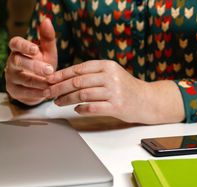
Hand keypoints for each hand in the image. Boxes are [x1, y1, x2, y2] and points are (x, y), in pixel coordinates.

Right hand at [5, 18, 56, 105]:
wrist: (39, 86)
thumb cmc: (43, 65)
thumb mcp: (48, 53)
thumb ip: (48, 39)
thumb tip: (47, 20)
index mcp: (18, 50)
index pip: (15, 43)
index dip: (23, 46)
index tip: (35, 48)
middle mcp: (12, 62)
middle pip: (18, 62)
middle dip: (35, 66)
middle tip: (50, 70)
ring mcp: (11, 77)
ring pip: (23, 79)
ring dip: (39, 82)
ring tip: (52, 84)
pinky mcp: (14, 91)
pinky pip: (24, 92)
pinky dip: (37, 93)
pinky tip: (47, 94)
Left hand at [46, 60, 184, 123]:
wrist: (148, 100)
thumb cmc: (126, 88)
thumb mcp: (112, 74)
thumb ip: (93, 74)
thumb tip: (66, 78)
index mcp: (107, 66)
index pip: (78, 69)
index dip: (61, 75)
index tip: (49, 80)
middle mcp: (110, 77)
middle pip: (77, 82)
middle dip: (59, 88)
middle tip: (48, 92)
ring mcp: (114, 92)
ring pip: (82, 95)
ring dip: (66, 99)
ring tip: (57, 102)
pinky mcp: (116, 106)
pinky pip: (92, 108)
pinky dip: (81, 109)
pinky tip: (76, 109)